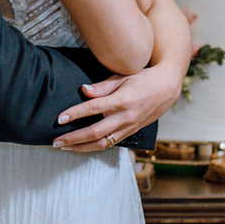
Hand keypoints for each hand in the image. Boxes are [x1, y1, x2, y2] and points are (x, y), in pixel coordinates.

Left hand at [53, 60, 182, 149]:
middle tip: (56, 141)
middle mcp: (126, 117)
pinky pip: (111, 143)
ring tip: (66, 147)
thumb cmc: (144, 79)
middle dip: (74, 138)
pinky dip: (95, 146)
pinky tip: (83, 146)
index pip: (94, 108)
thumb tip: (84, 90)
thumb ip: (103, 86)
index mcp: (123, 100)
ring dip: (82, 147)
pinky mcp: (131, 132)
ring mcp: (129, 127)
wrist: (168, 88)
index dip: (75, 113)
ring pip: (102, 143)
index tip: (60, 118)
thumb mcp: (124, 77)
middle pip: (95, 132)